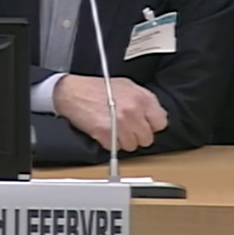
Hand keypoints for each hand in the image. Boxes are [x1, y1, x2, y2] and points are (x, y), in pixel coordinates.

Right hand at [52, 75, 167, 151]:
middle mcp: (134, 110)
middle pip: (147, 138)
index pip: (161, 123)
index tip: (144, 125)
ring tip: (114, 129)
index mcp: (142, 98)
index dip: (151, 125)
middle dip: (137, 135)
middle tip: (126, 128)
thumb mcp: (127, 86)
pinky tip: (105, 131)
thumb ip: (143, 100)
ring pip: (133, 146)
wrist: (73, 92)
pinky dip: (110, 143)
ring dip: (124, 141)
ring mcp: (120, 123)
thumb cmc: (97, 88)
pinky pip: (116, 148)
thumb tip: (155, 114)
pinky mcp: (106, 134)